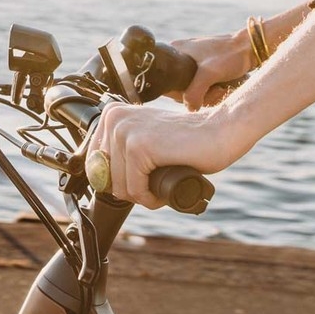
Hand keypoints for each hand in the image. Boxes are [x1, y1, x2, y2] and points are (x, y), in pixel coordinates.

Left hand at [88, 98, 237, 209]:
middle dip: (130, 189)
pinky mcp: (139, 147)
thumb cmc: (187, 142)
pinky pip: (135, 189)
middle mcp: (114, 119)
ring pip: (119, 186)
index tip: (139, 179)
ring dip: (142, 195)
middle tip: (153, 185)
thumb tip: (99, 180)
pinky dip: (150, 198)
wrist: (220, 132)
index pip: (94, 163)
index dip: (116, 180)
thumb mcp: (145, 141)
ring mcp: (125, 131)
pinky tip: (162, 192)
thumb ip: (121, 152)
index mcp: (112, 115)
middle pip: (105, 177)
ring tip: (161, 187)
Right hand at [167, 31, 253, 109]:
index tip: (197, 95)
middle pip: (181, 87)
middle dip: (199, 94)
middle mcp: (181, 55)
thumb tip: (189, 108)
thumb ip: (194, 91)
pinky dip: (212, 91)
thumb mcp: (209, 73)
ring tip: (223, 89)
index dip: (179, 93)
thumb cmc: (230, 55)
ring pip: (193, 88)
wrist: (251, 47)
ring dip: (208, 94)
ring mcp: (193, 61)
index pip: (167, 80)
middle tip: (216, 91)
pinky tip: (224, 88)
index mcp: (175, 50)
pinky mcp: (204, 67)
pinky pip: (202, 86)